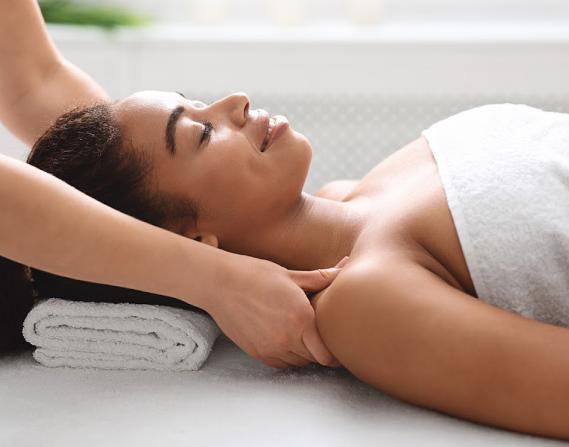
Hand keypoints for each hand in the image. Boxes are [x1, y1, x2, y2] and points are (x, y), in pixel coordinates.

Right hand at [205, 254, 348, 368]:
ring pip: (298, 362)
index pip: (328, 354)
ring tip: (301, 333)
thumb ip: (320, 278)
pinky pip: (280, 363)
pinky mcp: (257, 352)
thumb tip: (344, 268)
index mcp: (301, 318)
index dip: (336, 352)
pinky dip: (286, 354)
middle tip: (321, 335)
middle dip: (321, 350)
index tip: (337, 342)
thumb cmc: (255, 274)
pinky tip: (284, 337)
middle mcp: (287, 338)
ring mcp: (270, 348)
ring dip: (304, 353)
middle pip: (315, 359)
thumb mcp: (290, 275)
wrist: (219, 283)